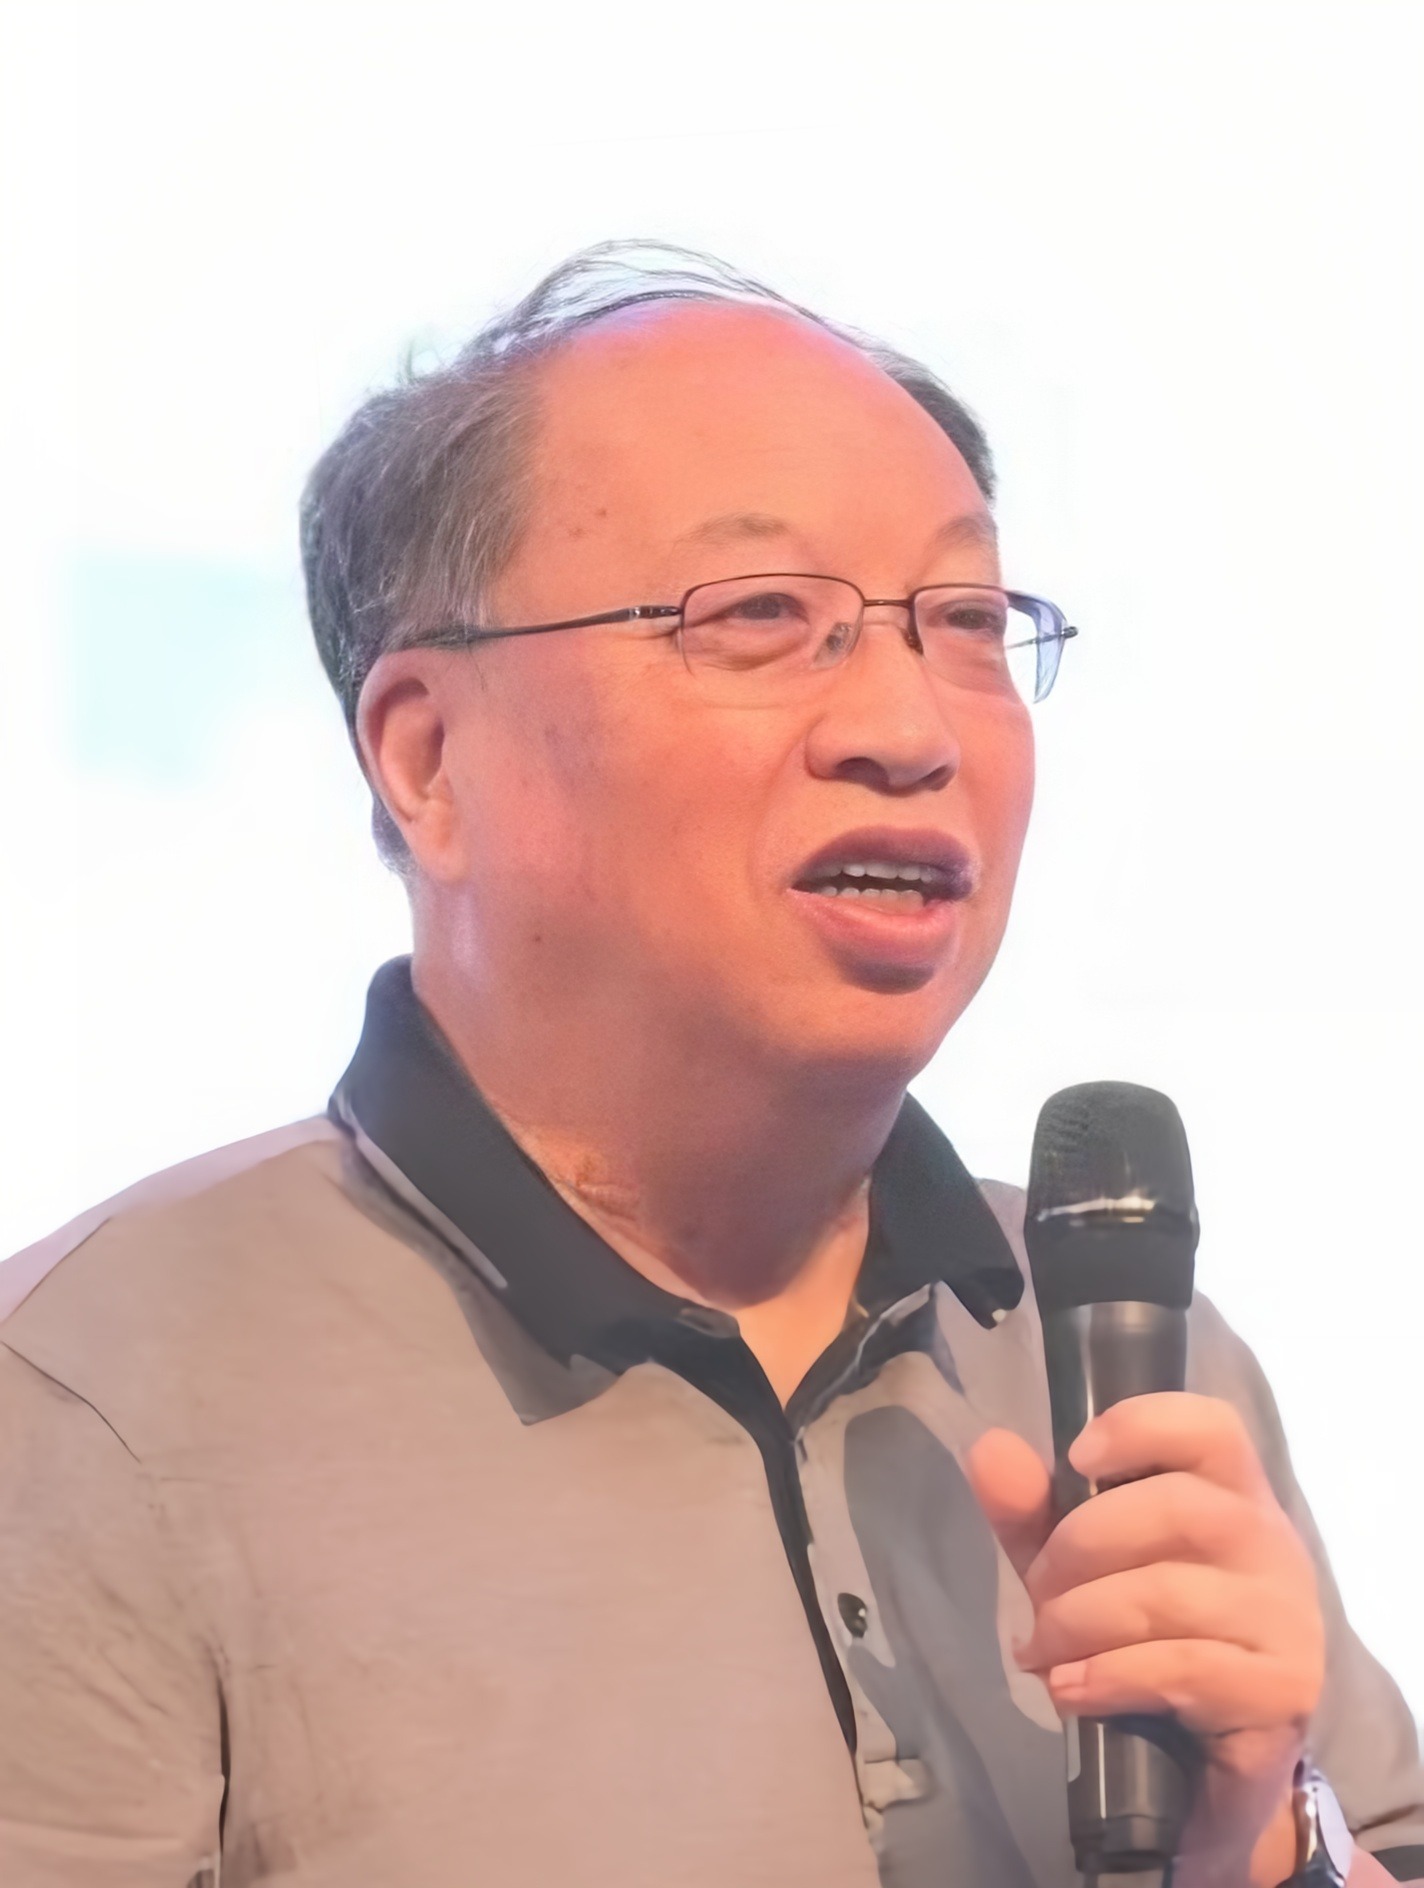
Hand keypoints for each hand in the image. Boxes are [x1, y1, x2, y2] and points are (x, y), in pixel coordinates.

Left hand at [965, 1394, 1325, 1885]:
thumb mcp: (1076, 1572)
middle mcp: (1271, 1543)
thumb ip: (1034, 1513)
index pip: (1210, 1427)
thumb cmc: (1144, 1644)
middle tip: (1037, 1594)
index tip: (1077, 1458)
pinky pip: (1184, 1668)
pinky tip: (1071, 1689)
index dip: (1140, 1426)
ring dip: (1081, 1621)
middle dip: (1080, 1547)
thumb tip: (990, 1449)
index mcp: (1231, 1493)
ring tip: (1043, 1652)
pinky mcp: (1283, 1690)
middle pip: (1177, 1508)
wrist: (1202, 1774)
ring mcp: (1287, 1618)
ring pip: (1170, 1593)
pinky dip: (1109, 1675)